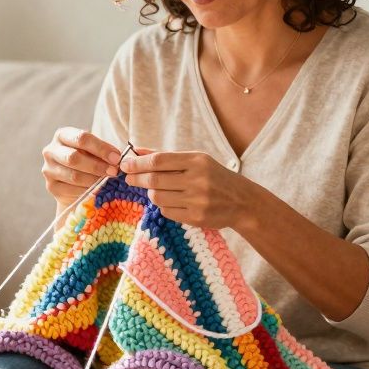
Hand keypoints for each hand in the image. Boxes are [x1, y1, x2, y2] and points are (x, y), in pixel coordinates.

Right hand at [41, 126, 121, 206]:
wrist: (72, 182)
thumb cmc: (87, 160)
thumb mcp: (93, 151)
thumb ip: (102, 152)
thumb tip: (117, 159)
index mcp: (62, 135)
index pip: (81, 138)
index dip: (101, 148)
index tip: (117, 158)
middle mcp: (51, 150)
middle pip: (73, 158)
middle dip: (97, 166)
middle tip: (114, 171)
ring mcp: (48, 169)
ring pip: (73, 176)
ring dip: (94, 180)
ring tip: (107, 181)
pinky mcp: (51, 186)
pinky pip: (71, 190)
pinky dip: (86, 191)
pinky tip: (97, 190)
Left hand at [120, 147, 257, 229]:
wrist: (242, 202)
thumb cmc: (215, 177)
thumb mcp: (196, 161)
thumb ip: (167, 157)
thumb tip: (137, 151)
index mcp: (197, 161)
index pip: (158, 161)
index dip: (138, 163)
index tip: (125, 165)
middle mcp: (197, 179)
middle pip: (154, 180)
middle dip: (137, 179)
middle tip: (129, 178)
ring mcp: (197, 200)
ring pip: (158, 197)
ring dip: (152, 193)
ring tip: (157, 189)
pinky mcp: (196, 217)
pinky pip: (167, 211)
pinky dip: (164, 206)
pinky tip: (172, 201)